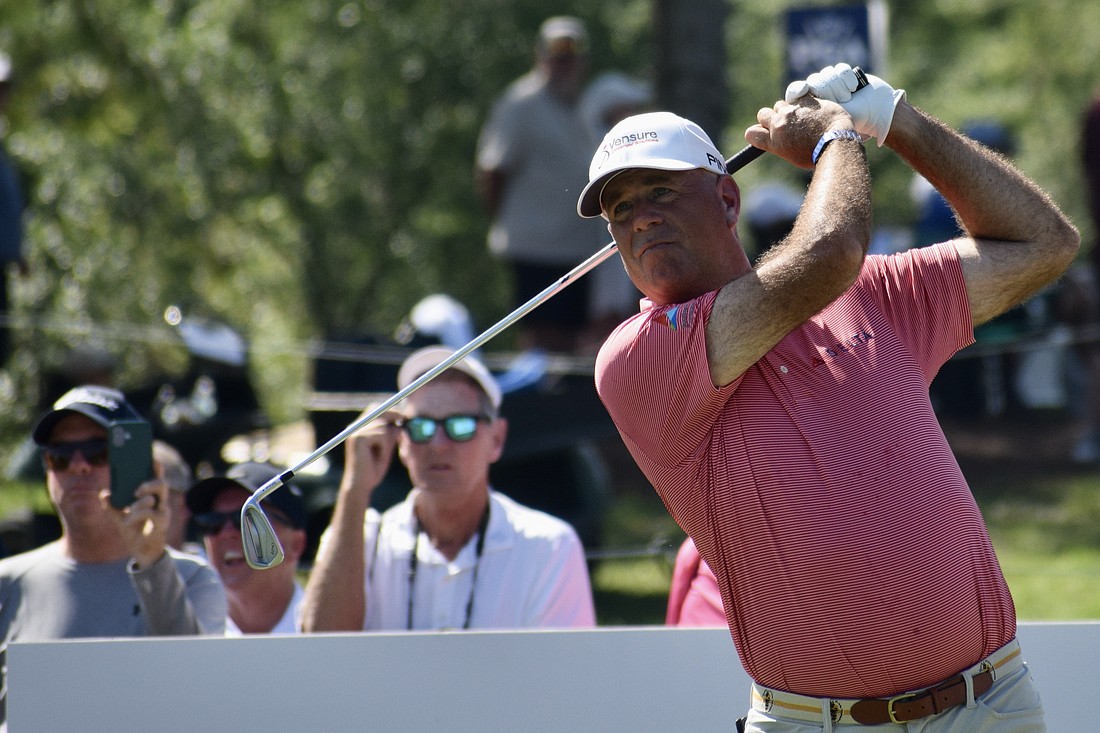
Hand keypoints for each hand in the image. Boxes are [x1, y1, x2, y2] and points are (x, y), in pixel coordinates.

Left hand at [102, 477, 168, 568]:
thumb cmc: (135, 531)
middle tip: (136, 490)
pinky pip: (150, 513)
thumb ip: (111, 506)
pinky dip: (136, 516)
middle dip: (149, 483)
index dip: (156, 468)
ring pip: (157, 497)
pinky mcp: (162, 523)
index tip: (151, 459)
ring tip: (130, 510)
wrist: (142, 552)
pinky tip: (128, 522)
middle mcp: (160, 502)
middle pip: (162, 485)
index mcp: (151, 497)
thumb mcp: (119, 518)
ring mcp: (163, 512)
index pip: (157, 478)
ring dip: (140, 502)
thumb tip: (103, 493)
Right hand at [340, 403, 400, 506]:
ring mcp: (355, 432)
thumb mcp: (385, 446)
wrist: (361, 485)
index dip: (390, 410)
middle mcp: (354, 426)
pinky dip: (384, 446)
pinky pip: (381, 435)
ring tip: (381, 453)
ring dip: (388, 439)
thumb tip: (401, 419)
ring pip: (382, 425)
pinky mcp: (358, 439)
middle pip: (376, 409)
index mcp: (359, 427)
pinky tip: (377, 456)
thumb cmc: (373, 468)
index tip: (402, 417)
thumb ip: (390, 433)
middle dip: (392, 415)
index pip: (375, 408)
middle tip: (403, 423)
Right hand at [746, 97, 855, 169]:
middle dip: (771, 116)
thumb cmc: (818, 154)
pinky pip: (798, 96)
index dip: (758, 131)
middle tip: (785, 123)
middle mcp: (779, 125)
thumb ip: (783, 145)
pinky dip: (804, 102)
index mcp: (774, 142)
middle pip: (762, 114)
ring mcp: (791, 111)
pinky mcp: (805, 100)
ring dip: (787, 109)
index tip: (766, 132)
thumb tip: (780, 139)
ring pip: (780, 104)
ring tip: (802, 117)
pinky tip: (813, 110)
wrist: (836, 142)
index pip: (751, 133)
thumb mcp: (794, 156)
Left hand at [785, 63, 904, 144]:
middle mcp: (819, 95)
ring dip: (839, 85)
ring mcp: (831, 84)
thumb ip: (810, 117)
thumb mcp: (828, 123)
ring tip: (848, 97)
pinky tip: (854, 87)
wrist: (877, 112)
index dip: (797, 90)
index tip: (804, 90)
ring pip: (826, 73)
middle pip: (813, 81)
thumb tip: (795, 111)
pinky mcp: (843, 74)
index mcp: (810, 109)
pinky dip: (847, 77)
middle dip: (828, 90)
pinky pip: (839, 68)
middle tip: (840, 101)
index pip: (795, 93)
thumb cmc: (852, 124)